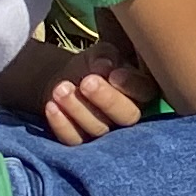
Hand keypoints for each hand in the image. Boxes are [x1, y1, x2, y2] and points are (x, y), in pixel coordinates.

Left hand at [37, 58, 161, 143]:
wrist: (68, 80)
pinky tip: (51, 106)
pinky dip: (62, 124)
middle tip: (86, 82)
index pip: (144, 91)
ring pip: (98, 128)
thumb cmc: (93, 65)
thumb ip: (105, 57)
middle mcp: (129, 114)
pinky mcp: (83, 142)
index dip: (131, 85)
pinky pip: (75, 140)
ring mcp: (107, 131)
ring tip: (61, 89)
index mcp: (141, 90)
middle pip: (127, 116)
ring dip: (78, 109)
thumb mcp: (100, 54)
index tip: (113, 74)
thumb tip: (105, 66)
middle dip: (107, 100)